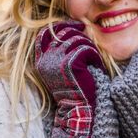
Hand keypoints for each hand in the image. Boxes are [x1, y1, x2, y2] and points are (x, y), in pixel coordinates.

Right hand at [35, 21, 102, 137]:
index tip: (76, 26)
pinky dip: (95, 56)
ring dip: (89, 47)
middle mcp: (46, 58)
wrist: (77, 111)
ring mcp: (56, 60)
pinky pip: (86, 49)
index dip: (60, 26)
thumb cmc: (74, 90)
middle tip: (90, 45)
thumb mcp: (62, 70)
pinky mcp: (70, 63)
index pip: (46, 34)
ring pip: (77, 40)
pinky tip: (97, 66)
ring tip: (94, 60)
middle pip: (64, 33)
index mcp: (40, 60)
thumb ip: (62, 51)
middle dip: (80, 36)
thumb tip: (74, 30)